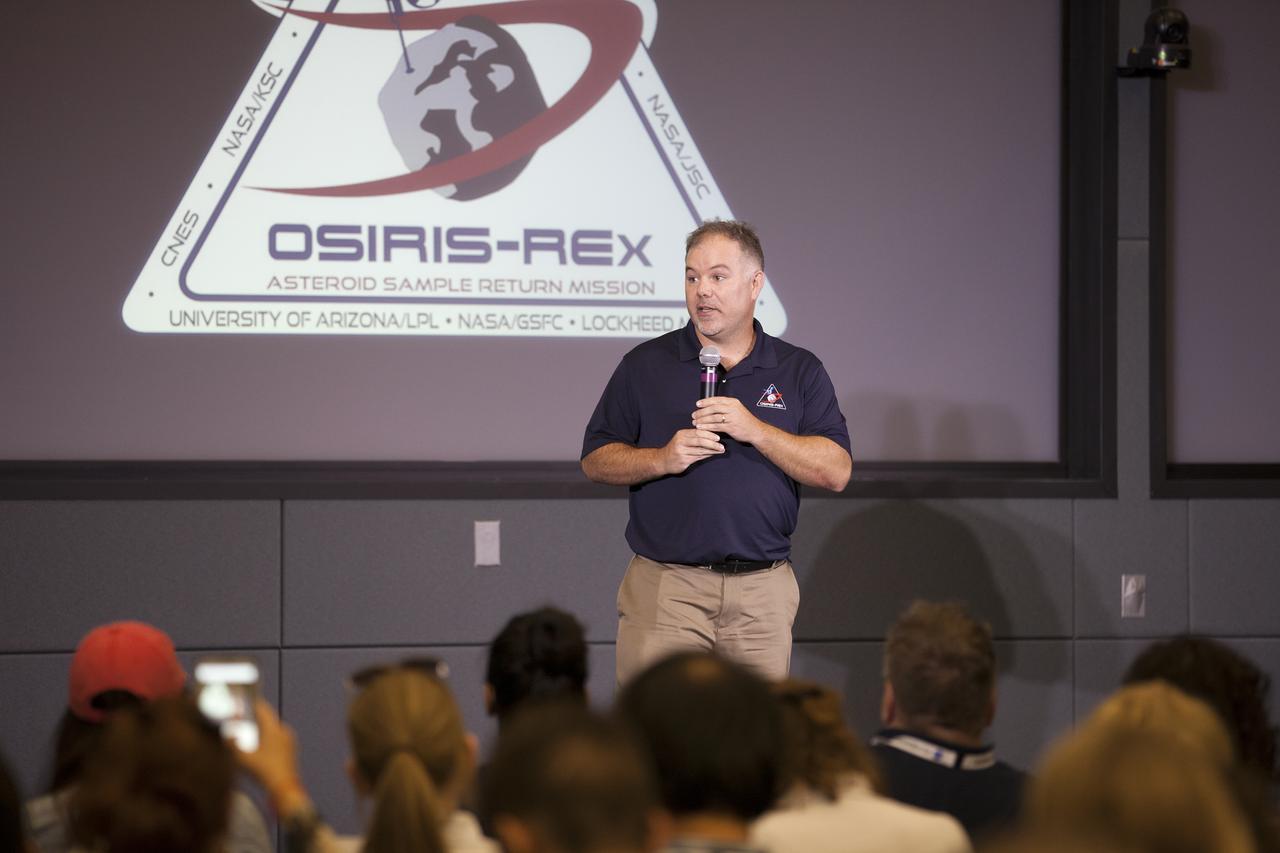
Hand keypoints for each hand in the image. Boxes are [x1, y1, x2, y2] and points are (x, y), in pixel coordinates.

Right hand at [235, 699, 309, 816]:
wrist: (284, 788)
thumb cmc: (263, 772)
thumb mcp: (242, 758)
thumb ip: (232, 744)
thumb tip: (227, 734)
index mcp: (274, 729)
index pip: (262, 709)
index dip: (251, 703)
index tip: (243, 700)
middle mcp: (284, 732)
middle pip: (268, 718)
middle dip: (255, 716)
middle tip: (243, 715)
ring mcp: (289, 741)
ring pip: (273, 729)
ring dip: (261, 728)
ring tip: (248, 730)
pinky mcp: (290, 751)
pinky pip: (277, 738)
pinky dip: (267, 738)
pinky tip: (259, 746)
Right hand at [662, 427, 723, 474]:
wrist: (662, 461)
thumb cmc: (676, 449)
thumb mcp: (683, 440)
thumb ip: (695, 438)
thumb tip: (711, 436)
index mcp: (682, 434)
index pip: (698, 432)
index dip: (709, 434)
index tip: (718, 437)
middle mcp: (680, 441)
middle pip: (699, 440)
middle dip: (712, 443)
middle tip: (722, 445)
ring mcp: (681, 451)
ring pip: (700, 450)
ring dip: (712, 450)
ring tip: (721, 450)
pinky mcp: (683, 460)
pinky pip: (698, 457)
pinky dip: (707, 455)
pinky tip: (713, 454)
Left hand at [692, 396, 762, 443]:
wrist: (755, 430)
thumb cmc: (745, 421)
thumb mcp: (737, 409)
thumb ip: (726, 407)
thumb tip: (711, 406)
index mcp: (733, 402)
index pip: (716, 399)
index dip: (705, 401)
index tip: (698, 404)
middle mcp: (732, 408)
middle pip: (713, 408)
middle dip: (701, 412)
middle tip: (694, 415)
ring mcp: (732, 418)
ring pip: (713, 417)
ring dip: (702, 420)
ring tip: (695, 422)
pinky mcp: (731, 427)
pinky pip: (715, 426)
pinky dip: (707, 427)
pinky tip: (701, 428)